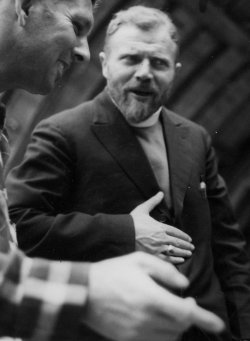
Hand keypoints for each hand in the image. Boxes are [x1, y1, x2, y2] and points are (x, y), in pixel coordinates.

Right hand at [84, 252, 224, 340]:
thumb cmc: (113, 272)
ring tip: (171, 310)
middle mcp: (146, 320)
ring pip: (169, 336)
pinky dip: (163, 333)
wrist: (85, 291)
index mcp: (151, 298)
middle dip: (189, 316)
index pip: (186, 314)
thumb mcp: (139, 261)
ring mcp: (136, 333)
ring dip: (177, 325)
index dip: (204, 318)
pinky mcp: (128, 340)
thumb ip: (165, 271)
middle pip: (180, 326)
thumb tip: (184, 285)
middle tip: (188, 303)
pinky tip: (157, 319)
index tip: (218, 323)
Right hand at [130, 192, 193, 263]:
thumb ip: (153, 201)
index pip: (176, 232)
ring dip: (183, 252)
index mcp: (160, 227)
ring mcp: (157, 248)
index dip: (184, 235)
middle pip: (177, 242)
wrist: (122, 233)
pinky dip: (175, 260)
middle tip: (192, 247)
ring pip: (174, 251)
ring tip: (189, 253)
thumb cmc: (132, 221)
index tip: (189, 238)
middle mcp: (161, 238)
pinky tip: (181, 260)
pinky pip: (167, 259)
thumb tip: (160, 193)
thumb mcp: (143, 209)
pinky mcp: (152, 256)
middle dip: (186, 245)